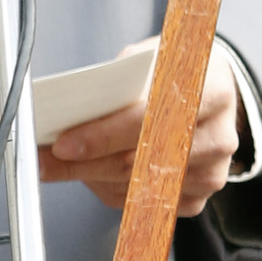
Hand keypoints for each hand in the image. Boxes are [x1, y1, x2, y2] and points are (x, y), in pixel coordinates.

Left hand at [39, 40, 244, 217]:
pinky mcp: (197, 198)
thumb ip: (118, 82)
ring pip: (134, 187)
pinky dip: (110, 190)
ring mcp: (211, 173)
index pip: (147, 120)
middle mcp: (217, 138)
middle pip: (136, 162)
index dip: (100, 136)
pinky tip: (94, 173)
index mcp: (211, 91)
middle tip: (44, 159)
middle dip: (81, 163)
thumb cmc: (178, 71)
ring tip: (60, 164)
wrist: (214, 89)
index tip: (62, 144)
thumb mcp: (151, 57)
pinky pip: (141, 203)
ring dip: (90, 178)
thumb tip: (71, 111)